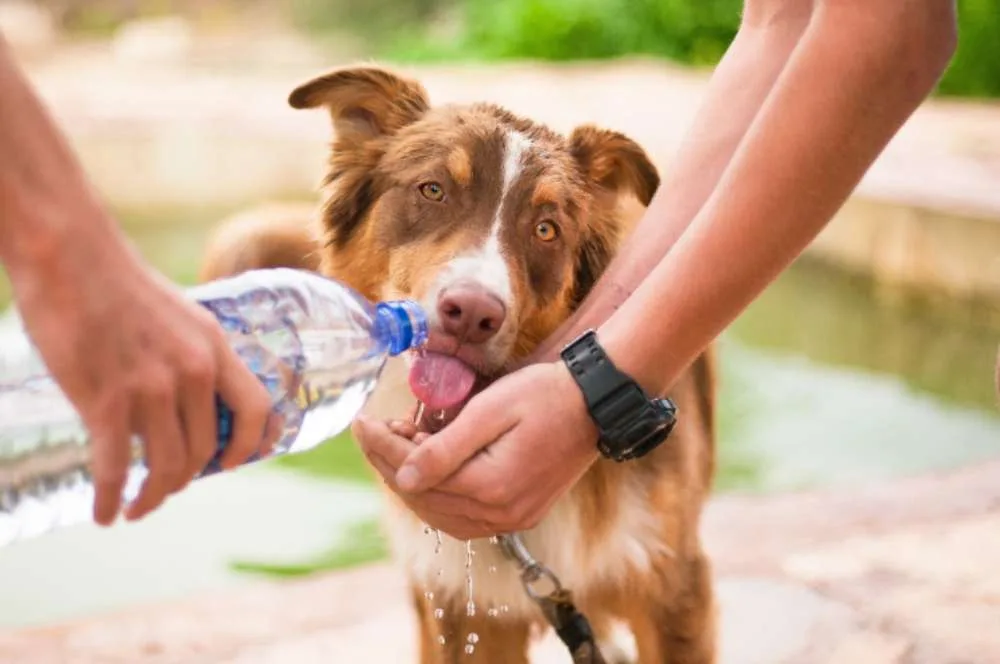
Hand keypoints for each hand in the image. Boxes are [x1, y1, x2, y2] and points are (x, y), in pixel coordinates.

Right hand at [8, 212, 276, 525]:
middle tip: (165, 488)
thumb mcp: (179, 315)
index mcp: (214, 347)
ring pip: (166, 466)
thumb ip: (190, 355)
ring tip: (137, 507)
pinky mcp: (105, 400)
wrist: (70, 255)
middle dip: (186, 479)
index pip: (256, 409)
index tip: (231, 465)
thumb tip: (187, 399)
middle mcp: (192, 371)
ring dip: (153, 497)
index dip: (250, 445)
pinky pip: (116, 468)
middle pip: (205, 449)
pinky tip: (104, 513)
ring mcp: (151, 388)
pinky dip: (111, 499)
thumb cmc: (118, 283)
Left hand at [352, 361, 599, 538]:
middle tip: (374, 430)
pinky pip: (463, 517)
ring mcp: (512, 519)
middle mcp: (501, 514)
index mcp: (491, 487)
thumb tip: (402, 477)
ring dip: (412, 482)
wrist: (595, 403)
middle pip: (424, 498)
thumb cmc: (544, 395)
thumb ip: (444, 448)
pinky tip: (427, 470)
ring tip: (398, 445)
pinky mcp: (520, 514)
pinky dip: (438, 496)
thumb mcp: (490, 410)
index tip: (361, 422)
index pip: (416, 475)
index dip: (382, 448)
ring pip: (440, 513)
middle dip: (390, 464)